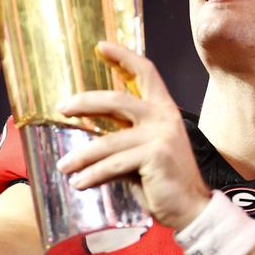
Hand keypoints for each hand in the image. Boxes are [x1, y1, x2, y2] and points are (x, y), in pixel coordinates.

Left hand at [56, 42, 211, 229]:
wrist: (191, 209)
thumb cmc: (165, 181)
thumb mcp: (144, 152)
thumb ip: (124, 138)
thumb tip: (90, 139)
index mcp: (164, 109)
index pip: (145, 72)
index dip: (123, 56)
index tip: (101, 46)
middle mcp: (164, 116)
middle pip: (117, 100)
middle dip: (86, 102)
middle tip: (62, 108)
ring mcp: (160, 135)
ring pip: (109, 141)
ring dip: (82, 156)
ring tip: (64, 167)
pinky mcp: (155, 156)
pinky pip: (114, 164)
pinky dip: (92, 175)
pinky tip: (80, 183)